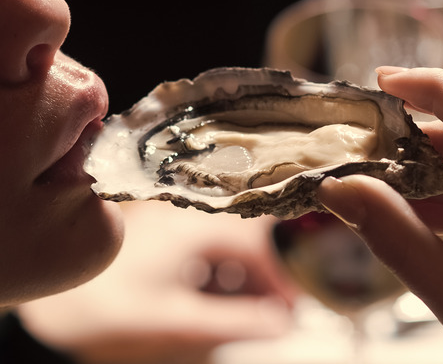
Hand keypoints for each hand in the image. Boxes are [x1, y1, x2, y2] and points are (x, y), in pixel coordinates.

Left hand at [17, 202, 296, 363]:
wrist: (53, 307)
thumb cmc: (107, 308)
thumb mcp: (178, 321)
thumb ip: (235, 321)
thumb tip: (280, 324)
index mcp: (194, 227)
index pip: (257, 242)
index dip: (280, 275)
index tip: (292, 306)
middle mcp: (186, 216)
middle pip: (245, 239)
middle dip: (265, 275)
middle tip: (274, 311)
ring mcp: (171, 225)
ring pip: (225, 245)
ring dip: (243, 276)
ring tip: (248, 311)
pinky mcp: (160, 237)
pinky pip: (203, 250)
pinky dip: (219, 274)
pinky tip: (215, 299)